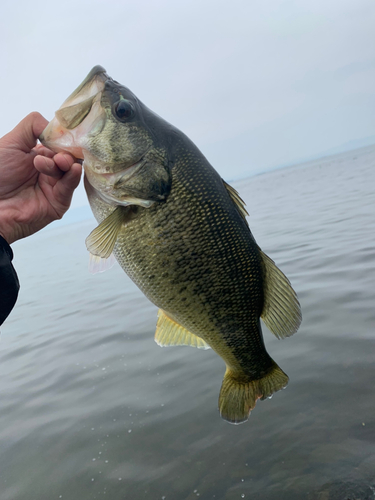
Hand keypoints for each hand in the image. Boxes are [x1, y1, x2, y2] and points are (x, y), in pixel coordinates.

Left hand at [0, 112, 81, 243]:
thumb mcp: (11, 142)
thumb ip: (32, 127)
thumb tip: (55, 125)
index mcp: (39, 155)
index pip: (60, 143)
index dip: (63, 138)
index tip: (65, 134)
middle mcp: (49, 170)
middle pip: (69, 156)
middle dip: (65, 151)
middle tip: (57, 154)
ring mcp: (55, 186)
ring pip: (71, 170)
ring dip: (64, 163)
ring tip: (51, 163)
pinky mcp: (59, 203)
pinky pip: (70, 188)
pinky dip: (73, 177)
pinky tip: (73, 169)